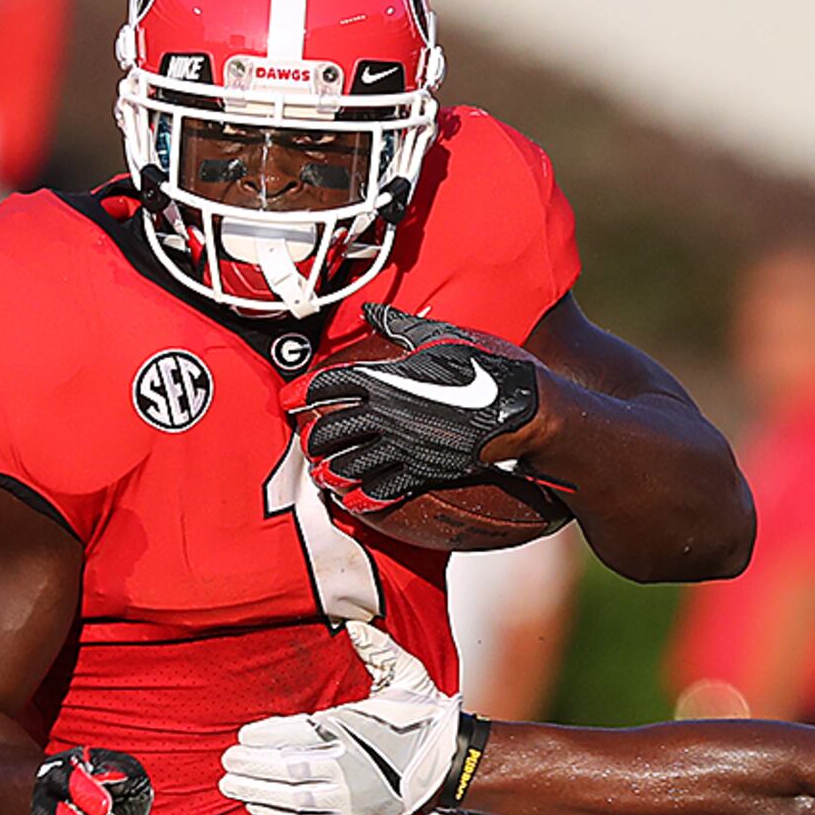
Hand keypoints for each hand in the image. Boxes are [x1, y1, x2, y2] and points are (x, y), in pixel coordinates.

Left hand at [220, 621, 470, 814]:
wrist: (451, 762)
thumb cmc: (423, 719)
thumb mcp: (405, 675)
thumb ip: (377, 649)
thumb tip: (354, 623)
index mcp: (354, 728)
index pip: (300, 732)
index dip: (268, 735)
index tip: (245, 734)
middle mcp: (347, 764)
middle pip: (289, 767)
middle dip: (254, 764)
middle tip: (227, 760)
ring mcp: (349, 794)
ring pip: (294, 796)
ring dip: (258, 791)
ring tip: (231, 784)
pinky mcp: (353, 814)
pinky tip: (259, 807)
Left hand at [293, 303, 548, 512]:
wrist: (526, 412)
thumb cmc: (488, 367)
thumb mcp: (444, 336)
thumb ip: (402, 328)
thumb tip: (371, 312)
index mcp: (387, 378)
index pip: (330, 385)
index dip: (303, 393)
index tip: (289, 399)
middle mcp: (389, 415)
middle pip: (334, 429)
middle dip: (316, 436)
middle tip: (307, 440)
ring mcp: (404, 447)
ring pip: (352, 464)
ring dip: (332, 470)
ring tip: (322, 473)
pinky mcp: (424, 472)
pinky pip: (384, 489)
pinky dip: (364, 497)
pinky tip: (353, 502)